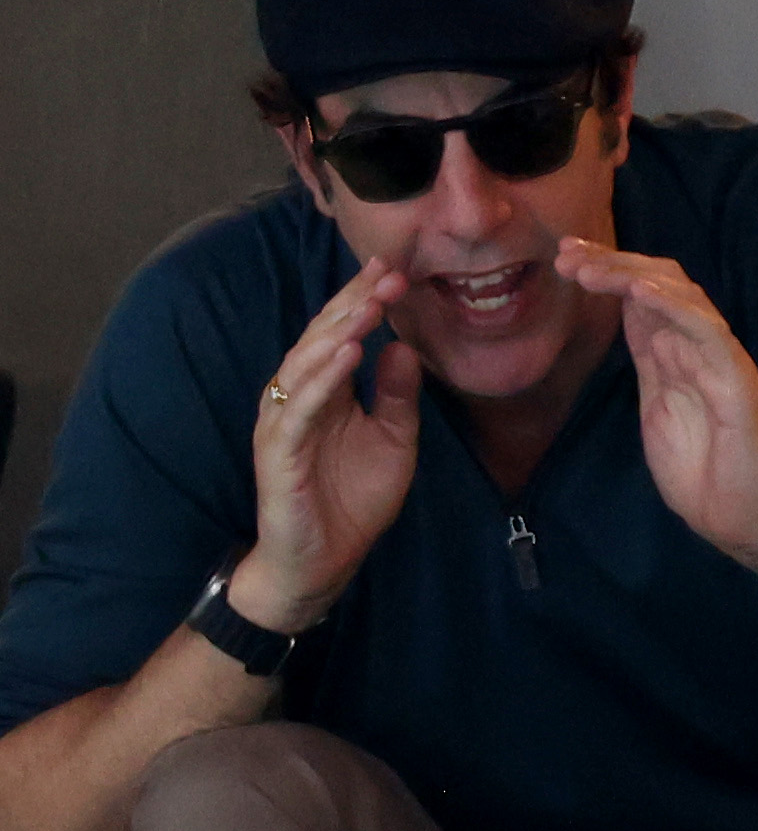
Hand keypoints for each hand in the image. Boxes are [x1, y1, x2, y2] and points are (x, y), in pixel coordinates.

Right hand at [245, 262, 422, 628]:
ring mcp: (285, 422)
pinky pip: (301, 408)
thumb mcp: (392, 440)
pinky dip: (323, 378)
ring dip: (339, 331)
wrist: (322, 560)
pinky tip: (348, 355)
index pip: (343, 335)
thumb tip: (405, 347)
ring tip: (369, 304)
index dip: (365, 302)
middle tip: (388, 273)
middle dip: (355, 304)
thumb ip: (396, 395)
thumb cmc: (352, 501)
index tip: (397, 270)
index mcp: (325, 392)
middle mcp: (298, 398)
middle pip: (324, 339)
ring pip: (307, 365)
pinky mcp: (278, 451)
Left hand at [559, 241, 757, 568]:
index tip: (566, 258)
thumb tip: (628, 312)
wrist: (737, 516)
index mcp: (679, 351)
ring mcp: (721, 359)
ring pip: (683, 296)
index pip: (647, 292)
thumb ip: (647, 359)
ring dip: (632, 276)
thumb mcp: (656, 405)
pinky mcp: (737, 380)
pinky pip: (708, 332)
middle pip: (663, 281)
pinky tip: (639, 292)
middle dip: (612, 262)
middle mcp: (701, 346)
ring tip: (589, 270)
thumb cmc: (699, 470)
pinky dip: (674, 307)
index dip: (608, 269)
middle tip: (567, 255)